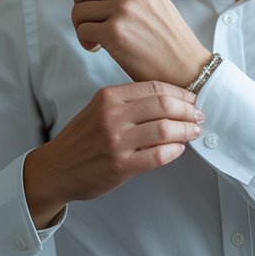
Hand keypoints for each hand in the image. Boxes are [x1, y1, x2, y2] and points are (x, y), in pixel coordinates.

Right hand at [22, 81, 202, 227]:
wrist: (56, 168)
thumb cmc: (81, 139)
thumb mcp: (98, 109)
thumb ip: (128, 102)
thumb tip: (168, 100)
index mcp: (108, 97)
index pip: (154, 87)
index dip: (180, 93)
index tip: (191, 99)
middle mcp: (112, 116)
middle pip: (164, 105)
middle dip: (188, 110)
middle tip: (198, 115)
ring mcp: (116, 142)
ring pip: (165, 130)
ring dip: (186, 130)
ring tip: (193, 132)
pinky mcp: (121, 166)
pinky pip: (159, 156)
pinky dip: (175, 151)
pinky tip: (179, 149)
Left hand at [71, 0, 209, 85]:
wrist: (187, 67)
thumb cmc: (171, 43)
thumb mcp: (155, 4)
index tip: (98, 15)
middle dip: (81, 11)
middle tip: (92, 27)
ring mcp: (122, 10)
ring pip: (78, 11)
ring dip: (82, 28)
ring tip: (97, 40)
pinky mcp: (114, 32)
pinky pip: (82, 30)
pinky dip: (85, 42)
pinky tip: (99, 48)